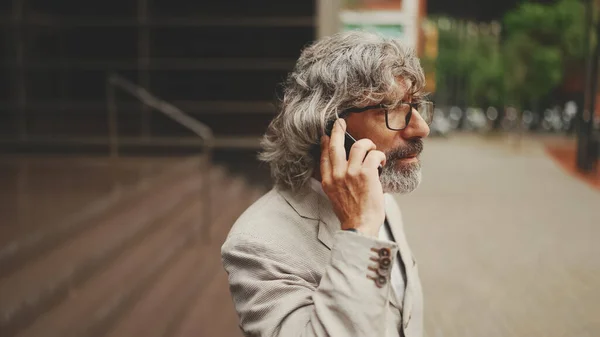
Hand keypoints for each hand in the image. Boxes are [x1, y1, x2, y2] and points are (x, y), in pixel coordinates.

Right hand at [320, 119, 385, 236]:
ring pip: (359, 146)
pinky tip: (382, 162)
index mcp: (328, 181)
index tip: (328, 136)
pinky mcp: (366, 174)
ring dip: (368, 145)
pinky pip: (373, 155)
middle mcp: (337, 175)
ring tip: (373, 150)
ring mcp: (351, 173)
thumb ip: (338, 181)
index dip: (326, 143)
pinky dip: (379, 156)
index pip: (324, 156)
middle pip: (335, 144)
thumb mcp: (336, 197)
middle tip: (341, 122)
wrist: (360, 226)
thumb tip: (346, 168)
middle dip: (338, 130)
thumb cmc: (353, 214)